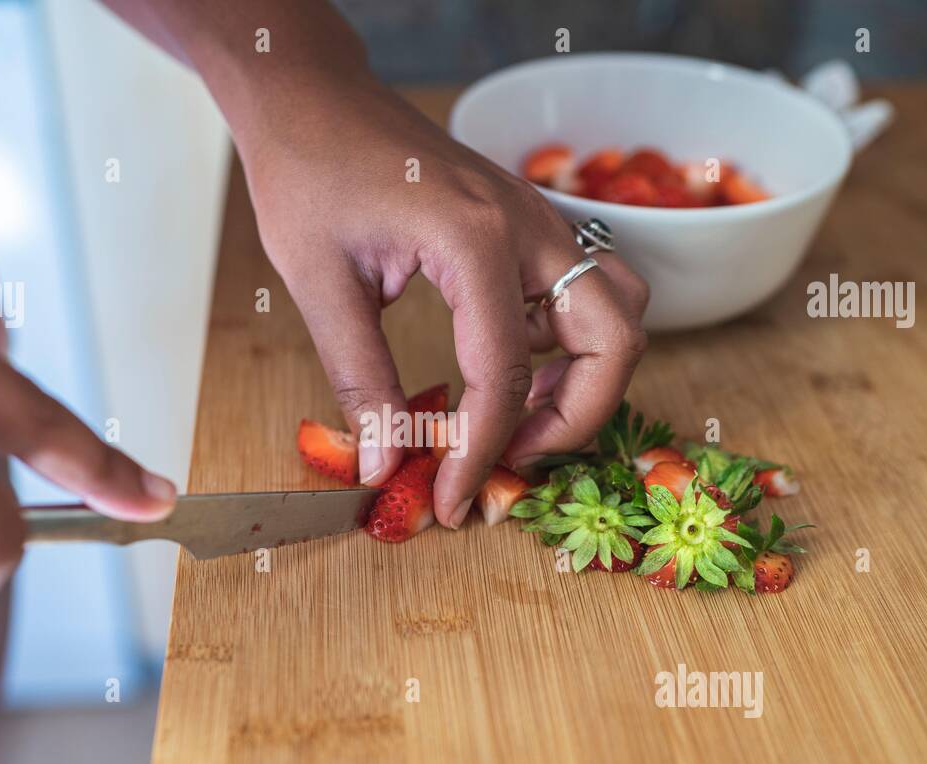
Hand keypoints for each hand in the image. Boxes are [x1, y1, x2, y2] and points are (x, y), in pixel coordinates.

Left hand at [241, 77, 648, 527]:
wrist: (314, 100)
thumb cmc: (308, 173)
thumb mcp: (320, 284)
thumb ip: (360, 381)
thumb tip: (386, 465)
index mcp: (476, 240)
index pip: (507, 374)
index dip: (485, 452)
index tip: (456, 501)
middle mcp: (528, 227)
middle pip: (615, 339)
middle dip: (579, 418)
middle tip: (513, 457)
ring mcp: (537, 220)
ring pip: (618, 312)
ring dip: (586, 379)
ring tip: (517, 417)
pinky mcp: (529, 224)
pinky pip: (585, 293)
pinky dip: (566, 345)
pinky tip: (507, 364)